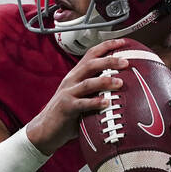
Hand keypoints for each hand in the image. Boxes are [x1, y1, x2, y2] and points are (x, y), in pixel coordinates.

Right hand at [24, 38, 129, 153]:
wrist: (45, 129)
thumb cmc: (67, 113)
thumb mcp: (82, 96)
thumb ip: (96, 89)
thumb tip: (122, 86)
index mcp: (76, 74)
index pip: (91, 54)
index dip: (106, 46)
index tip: (122, 42)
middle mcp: (71, 80)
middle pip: (91, 64)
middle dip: (109, 61)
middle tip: (125, 62)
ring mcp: (68, 93)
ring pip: (87, 83)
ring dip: (105, 81)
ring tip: (120, 83)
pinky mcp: (66, 107)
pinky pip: (82, 104)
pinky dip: (95, 102)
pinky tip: (107, 103)